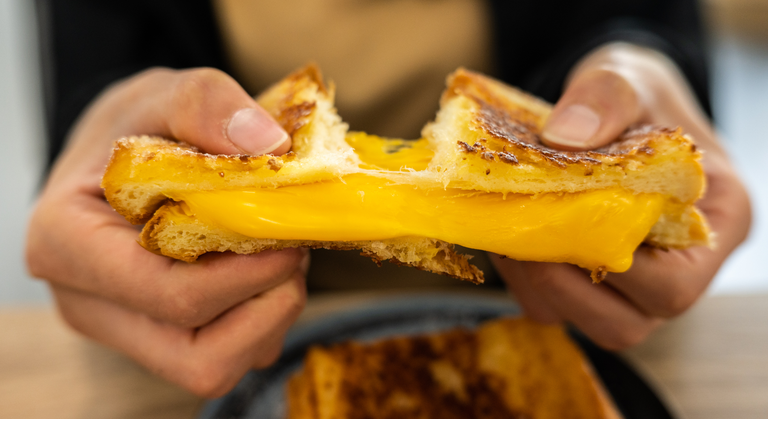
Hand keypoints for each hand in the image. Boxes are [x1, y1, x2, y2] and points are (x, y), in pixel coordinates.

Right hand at [26, 68, 306, 396]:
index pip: (167, 296)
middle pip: (198, 354)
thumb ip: (206, 104)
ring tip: (278, 254)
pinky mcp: (160, 339)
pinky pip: (227, 356)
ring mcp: (126, 330)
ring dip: (270, 315)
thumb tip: (268, 147)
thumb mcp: (162, 93)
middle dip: (266, 304)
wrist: (120, 155)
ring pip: (216, 366)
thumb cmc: (134, 128)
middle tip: (292, 248)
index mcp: (67, 245)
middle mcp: (89, 303)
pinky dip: (263, 320)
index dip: (244, 276)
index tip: (288, 239)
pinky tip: (263, 269)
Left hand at [491, 43, 750, 349]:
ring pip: (581, 321)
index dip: (611, 266)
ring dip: (534, 284)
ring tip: (508, 229)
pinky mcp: (593, 284)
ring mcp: (634, 285)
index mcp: (717, 223)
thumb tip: (564, 136)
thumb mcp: (627, 76)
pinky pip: (552, 306)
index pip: (674, 283)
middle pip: (624, 323)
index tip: (561, 219)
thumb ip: (606, 97)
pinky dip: (522, 279)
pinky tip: (507, 233)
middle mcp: (681, 269)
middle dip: (559, 283)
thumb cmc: (637, 96)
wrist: (615, 107)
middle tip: (520, 232)